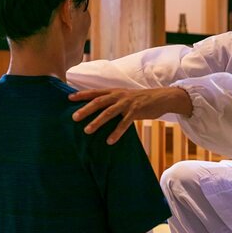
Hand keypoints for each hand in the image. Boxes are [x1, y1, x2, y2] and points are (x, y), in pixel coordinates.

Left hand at [69, 87, 192, 143]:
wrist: (162, 97)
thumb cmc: (142, 99)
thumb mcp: (125, 97)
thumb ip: (113, 102)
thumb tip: (99, 110)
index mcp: (115, 91)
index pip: (95, 92)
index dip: (82, 94)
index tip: (69, 98)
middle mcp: (119, 95)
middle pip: (98, 102)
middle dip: (85, 109)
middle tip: (74, 118)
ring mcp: (127, 103)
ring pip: (108, 112)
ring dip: (97, 122)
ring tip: (87, 131)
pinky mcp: (136, 111)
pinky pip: (124, 123)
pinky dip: (116, 132)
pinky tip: (110, 141)